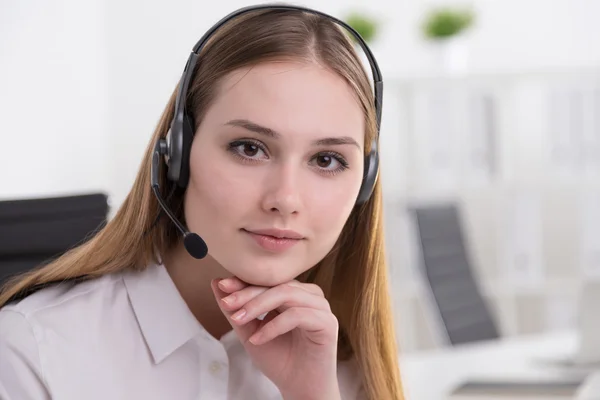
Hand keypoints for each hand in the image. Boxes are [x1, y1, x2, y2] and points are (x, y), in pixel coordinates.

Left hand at [210, 277, 341, 399]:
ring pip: (287, 294)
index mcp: (294, 292)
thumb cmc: (279, 359)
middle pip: (276, 284)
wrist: (299, 388)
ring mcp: (320, 307)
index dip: (244, 282)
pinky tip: (258, 339)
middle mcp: (309, 295)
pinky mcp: (327, 322)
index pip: (268, 280)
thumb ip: (237, 309)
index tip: (222, 286)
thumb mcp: (250, 332)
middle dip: (248, 293)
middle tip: (228, 304)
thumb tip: (217, 283)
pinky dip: (274, 326)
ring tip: (239, 320)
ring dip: (258, 306)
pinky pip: (298, 315)